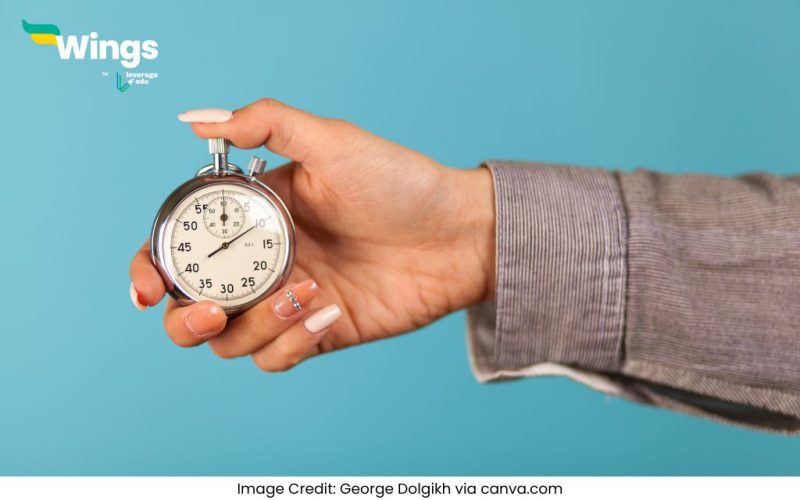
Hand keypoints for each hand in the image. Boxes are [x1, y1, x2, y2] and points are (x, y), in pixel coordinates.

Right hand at [129, 98, 494, 370]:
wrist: (459, 236)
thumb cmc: (400, 183)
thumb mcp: (331, 141)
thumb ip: (265, 125)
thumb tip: (194, 120)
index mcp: (253, 216)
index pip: (181, 248)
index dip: (152, 269)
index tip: (149, 286)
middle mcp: (264, 260)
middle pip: (192, 307)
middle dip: (186, 317)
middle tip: (213, 308)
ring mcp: (289, 300)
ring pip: (232, 339)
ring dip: (257, 324)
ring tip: (307, 290)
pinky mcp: (319, 331)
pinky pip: (278, 357)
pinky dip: (291, 342)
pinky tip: (328, 309)